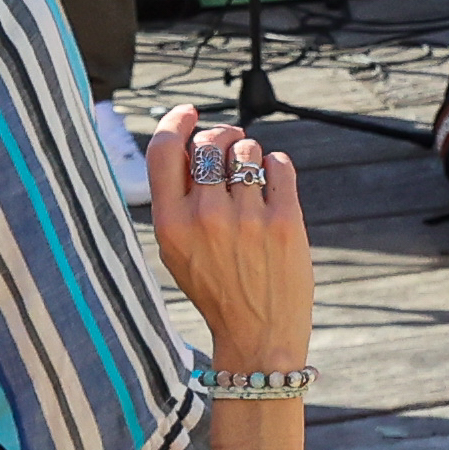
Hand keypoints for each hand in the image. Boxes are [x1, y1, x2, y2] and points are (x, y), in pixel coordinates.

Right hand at [140, 106, 312, 368]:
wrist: (258, 336)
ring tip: (252, 180)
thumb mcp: (177, 250)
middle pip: (210, 141)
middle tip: (232, 143)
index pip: (164, 149)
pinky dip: (277, 167)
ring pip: (247, 149)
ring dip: (251, 155)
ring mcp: (247, 218)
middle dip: (223, 135)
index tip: (190, 113)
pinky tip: (273, 185)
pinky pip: (279, 164)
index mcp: (170, 224)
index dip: (177, 121)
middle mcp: (205, 216)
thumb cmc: (216, 288)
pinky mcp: (284, 221)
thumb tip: (195, 141)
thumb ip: (178, 200)